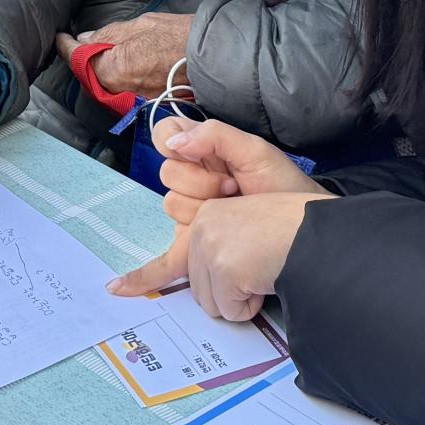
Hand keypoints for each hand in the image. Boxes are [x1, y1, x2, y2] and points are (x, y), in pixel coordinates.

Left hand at [53, 12, 192, 96]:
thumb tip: (85, 40)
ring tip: (98, 52)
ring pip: (104, 85)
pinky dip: (116, 79)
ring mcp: (133, 101)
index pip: (77, 58)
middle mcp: (120, 91)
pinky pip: (122, 92)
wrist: (217, 58)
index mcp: (114, 68)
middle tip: (77, 43)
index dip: (65, 46)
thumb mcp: (141, 25)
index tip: (60, 36)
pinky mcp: (147, 104)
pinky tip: (120, 66)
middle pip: (88, 76)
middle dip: (81, 60)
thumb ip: (108, 34)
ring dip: (98, 70)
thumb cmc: (181, 37)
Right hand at [109, 118, 323, 304]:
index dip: (182, 146)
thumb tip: (172, 143)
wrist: (305, 227)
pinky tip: (120, 287)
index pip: (165, 137)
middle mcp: (191, 183)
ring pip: (172, 207)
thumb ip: (214, 136)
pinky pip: (164, 263)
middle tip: (232, 189)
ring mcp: (192, 217)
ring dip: (202, 210)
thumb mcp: (255, 151)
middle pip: (169, 176)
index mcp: (203, 154)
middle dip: (201, 182)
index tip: (207, 158)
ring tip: (233, 212)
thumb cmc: (283, 186)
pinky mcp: (198, 249)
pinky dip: (141, 276)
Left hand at [119, 192, 332, 321]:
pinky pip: (232, 310)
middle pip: (200, 290)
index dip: (140, 278)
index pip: (166, 258)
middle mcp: (203, 228)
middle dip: (230, 293)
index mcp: (208, 221)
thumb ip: (220, 252)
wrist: (318, 233)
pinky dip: (251, 305)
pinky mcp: (223, 264)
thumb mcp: (249, 232)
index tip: (116, 289)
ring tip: (263, 272)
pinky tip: (265, 278)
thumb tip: (205, 284)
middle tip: (257, 270)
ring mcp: (211, 244)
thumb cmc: (295, 232)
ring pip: (213, 304)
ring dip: (241, 299)